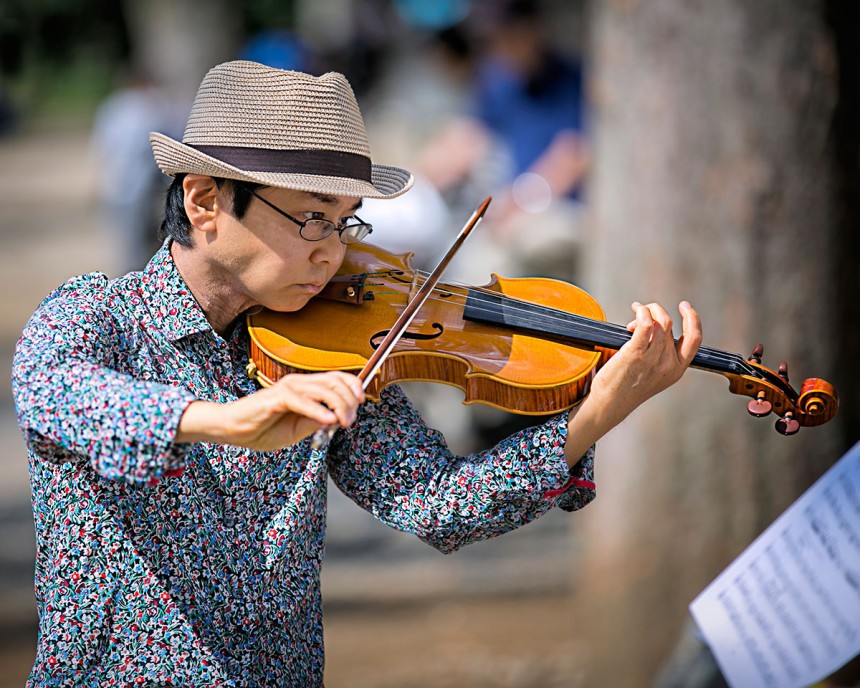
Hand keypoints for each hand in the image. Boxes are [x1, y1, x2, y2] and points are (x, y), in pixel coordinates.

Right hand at [177, 371, 364, 450]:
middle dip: (350, 401)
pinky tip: (329, 420)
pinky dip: (319, 410)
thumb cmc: (262, 429)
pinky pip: (303, 401)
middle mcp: (298, 383)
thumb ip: (316, 422)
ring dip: (339, 406)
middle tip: (351, 421)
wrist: (232, 430)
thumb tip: (337, 418)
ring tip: (344, 423)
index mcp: (304, 387)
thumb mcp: (297, 430)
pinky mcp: (276, 398)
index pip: (336, 378)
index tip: (361, 403)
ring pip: (324, 390)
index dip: (353, 386)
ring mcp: (287, 388)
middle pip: (335, 382)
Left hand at [564, 301, 701, 464]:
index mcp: (677, 370)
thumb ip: (661, 355)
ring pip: (660, 322)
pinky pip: (645, 325)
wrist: (610, 404)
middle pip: (669, 326)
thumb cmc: (627, 387)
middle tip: (641, 312)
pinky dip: (642, 312)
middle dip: (655, 312)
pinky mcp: (634, 355)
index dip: (692, 318)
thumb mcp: (654, 374)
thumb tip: (654, 325)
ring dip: (647, 310)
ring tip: (635, 313)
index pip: (694, 339)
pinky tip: (636, 311)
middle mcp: (668, 365)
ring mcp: (652, 360)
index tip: (684, 305)